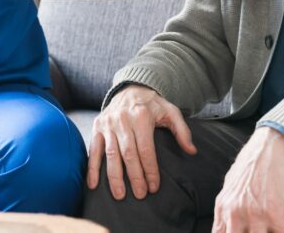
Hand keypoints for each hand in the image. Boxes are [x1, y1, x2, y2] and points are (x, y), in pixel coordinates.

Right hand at [87, 85, 196, 199]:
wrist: (130, 88)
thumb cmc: (152, 104)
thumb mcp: (170, 111)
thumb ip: (182, 130)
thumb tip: (192, 151)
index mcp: (141, 116)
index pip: (146, 149)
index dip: (150, 170)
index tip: (154, 187)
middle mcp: (122, 119)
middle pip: (128, 154)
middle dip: (134, 177)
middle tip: (140, 195)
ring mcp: (108, 123)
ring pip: (110, 154)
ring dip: (114, 176)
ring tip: (120, 195)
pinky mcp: (97, 126)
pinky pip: (94, 149)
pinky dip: (92, 168)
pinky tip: (93, 184)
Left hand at [212, 127, 283, 232]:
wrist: (273, 143)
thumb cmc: (254, 161)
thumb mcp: (232, 182)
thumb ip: (228, 205)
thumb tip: (226, 222)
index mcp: (223, 206)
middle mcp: (235, 212)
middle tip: (259, 231)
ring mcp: (253, 213)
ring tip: (271, 230)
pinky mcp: (274, 211)